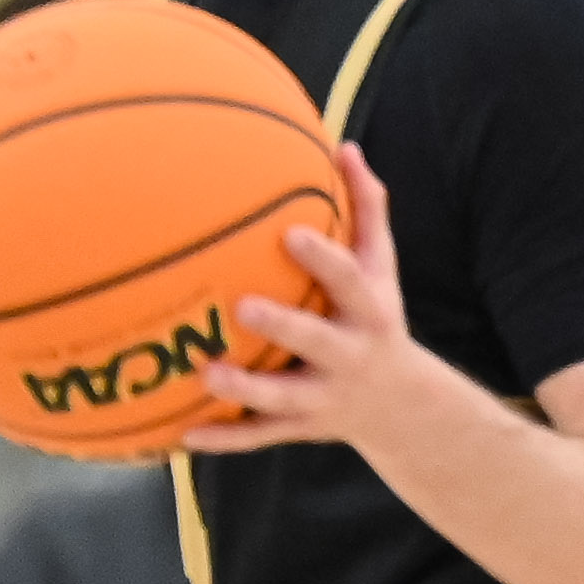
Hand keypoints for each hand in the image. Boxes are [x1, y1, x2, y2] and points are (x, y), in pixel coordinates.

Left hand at [180, 142, 443, 456]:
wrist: (400, 405)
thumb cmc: (375, 316)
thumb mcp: (382, 267)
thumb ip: (365, 209)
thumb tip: (343, 145)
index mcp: (369, 310)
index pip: (350, 279)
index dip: (323, 259)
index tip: (290, 234)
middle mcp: (348, 355)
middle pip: (316, 340)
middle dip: (282, 326)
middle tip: (241, 306)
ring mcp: (322, 397)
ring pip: (283, 397)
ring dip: (244, 389)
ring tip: (204, 374)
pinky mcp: (299, 428)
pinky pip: (257, 436)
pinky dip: (223, 437)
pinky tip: (182, 436)